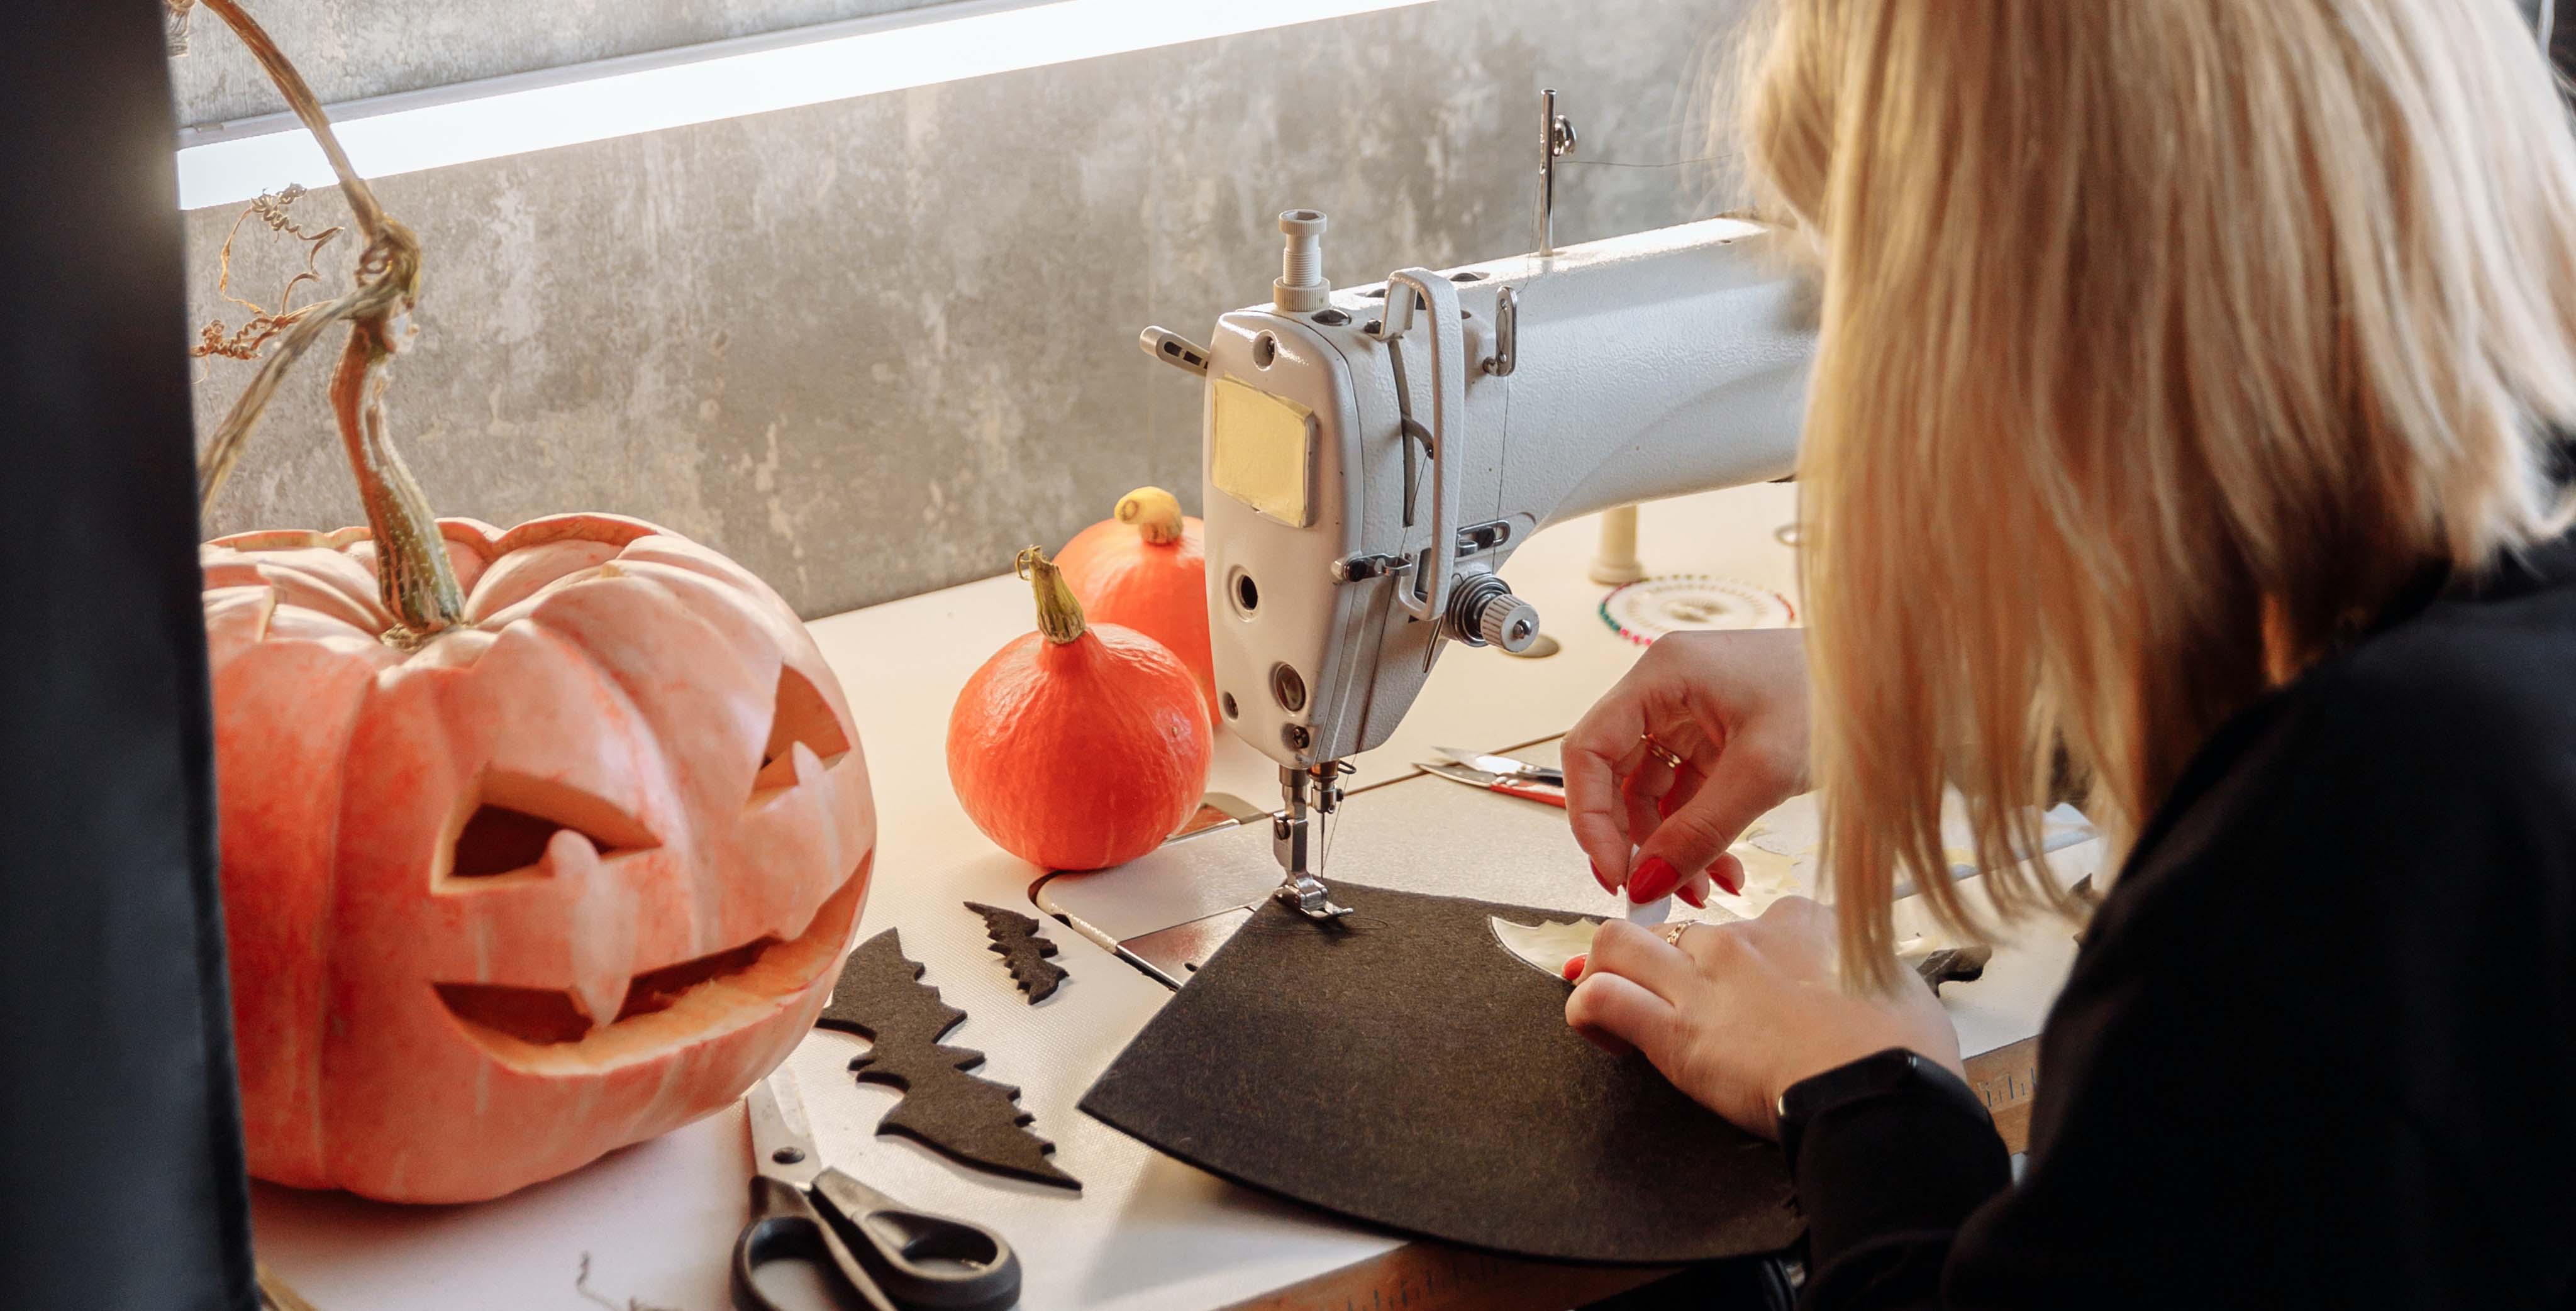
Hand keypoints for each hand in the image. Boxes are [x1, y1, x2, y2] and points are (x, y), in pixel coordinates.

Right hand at [1563, 629, 1809, 907]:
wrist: (1889, 679)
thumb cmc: (1836, 692)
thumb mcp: (1763, 771)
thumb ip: (1700, 832)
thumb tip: (1647, 883)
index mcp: (1663, 675)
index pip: (1588, 749)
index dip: (1589, 816)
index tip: (1614, 870)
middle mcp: (1666, 692)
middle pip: (1615, 777)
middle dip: (1633, 842)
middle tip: (1652, 892)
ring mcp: (1689, 716)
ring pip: (1651, 796)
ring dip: (1670, 848)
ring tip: (1704, 891)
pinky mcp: (1714, 741)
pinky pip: (1687, 798)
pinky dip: (1698, 837)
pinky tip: (1724, 871)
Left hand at [1564, 897, 1960, 1136]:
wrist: (1882, 1092)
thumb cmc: (1903, 1053)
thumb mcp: (1898, 987)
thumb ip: (1866, 972)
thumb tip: (1862, 985)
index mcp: (1802, 922)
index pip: (1750, 919)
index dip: (1741, 956)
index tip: (1749, 991)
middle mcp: (1744, 938)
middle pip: (1678, 928)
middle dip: (1664, 960)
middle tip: (1668, 997)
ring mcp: (1703, 980)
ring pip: (1619, 941)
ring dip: (1608, 969)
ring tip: (1620, 1006)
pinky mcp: (1674, 1030)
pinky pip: (1601, 998)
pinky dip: (1588, 1013)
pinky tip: (1607, 1035)